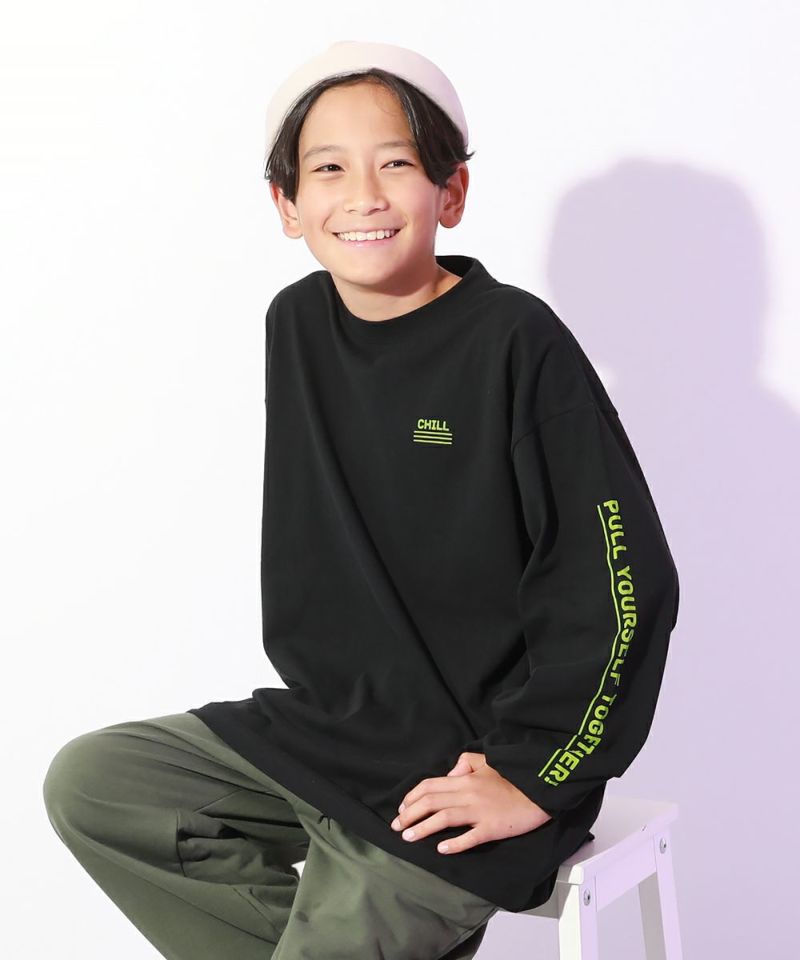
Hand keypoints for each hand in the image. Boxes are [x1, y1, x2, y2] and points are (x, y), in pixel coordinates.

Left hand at [390, 751, 552, 854]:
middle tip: (396, 827)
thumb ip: (466, 763)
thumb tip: (449, 774)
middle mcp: (468, 793)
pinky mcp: (492, 828)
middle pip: (431, 802)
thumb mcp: (488, 761)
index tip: (401, 809)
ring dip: (422, 828)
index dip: (412, 797)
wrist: (540, 789)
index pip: (430, 785)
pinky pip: (470, 837)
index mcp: (466, 778)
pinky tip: (441, 849)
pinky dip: (454, 844)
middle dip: (410, 814)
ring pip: (444, 819)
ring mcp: (480, 812)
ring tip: (407, 837)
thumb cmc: (514, 776)